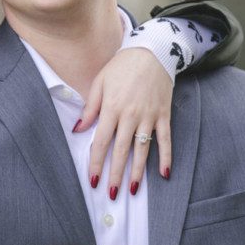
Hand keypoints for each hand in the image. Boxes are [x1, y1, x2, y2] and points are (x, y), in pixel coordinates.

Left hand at [76, 47, 173, 196]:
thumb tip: (78, 129)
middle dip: (115, 174)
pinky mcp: (163, 115)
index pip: (101, 142)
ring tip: (132, 190)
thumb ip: (90, 107)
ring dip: (137, 171)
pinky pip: (165, 139)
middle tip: (111, 193)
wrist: (152, 51)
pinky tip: (164, 173)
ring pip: (142, 149)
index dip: (97, 163)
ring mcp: (149, 116)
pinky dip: (166, 156)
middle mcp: (130, 115)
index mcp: (112, 108)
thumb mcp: (100, 82)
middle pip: (120, 151)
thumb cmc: (122, 66)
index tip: (94, 180)